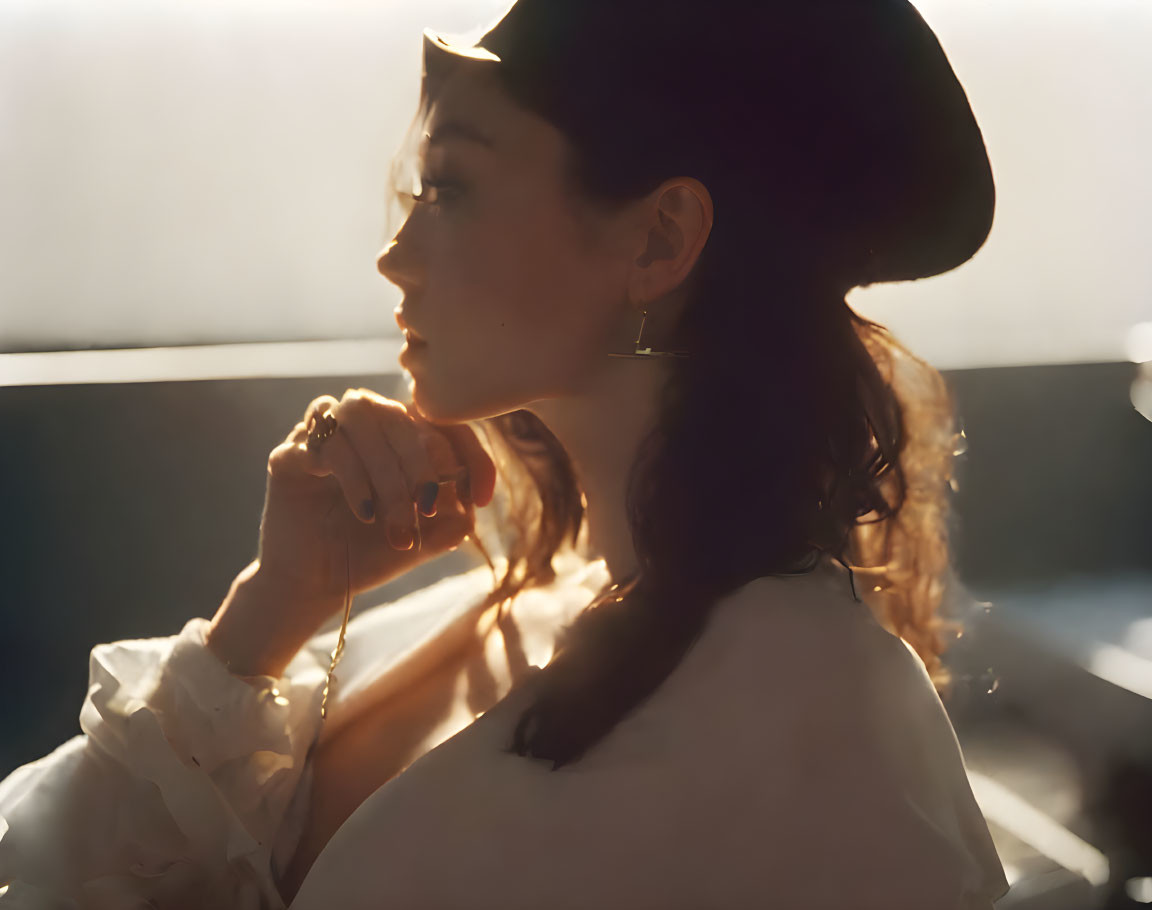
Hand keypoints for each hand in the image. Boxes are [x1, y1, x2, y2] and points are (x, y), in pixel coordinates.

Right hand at [254, 388, 495, 629]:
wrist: (315, 586)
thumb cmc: (371, 554)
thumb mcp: (422, 541)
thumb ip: (450, 521)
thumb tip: (471, 507)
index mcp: (397, 434)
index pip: (440, 419)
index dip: (468, 452)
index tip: (483, 498)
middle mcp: (359, 425)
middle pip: (397, 414)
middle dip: (418, 464)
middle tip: (425, 509)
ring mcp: (319, 434)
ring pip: (358, 415)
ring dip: (383, 469)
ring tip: (389, 518)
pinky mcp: (287, 455)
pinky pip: (322, 444)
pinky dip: (352, 476)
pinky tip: (364, 513)